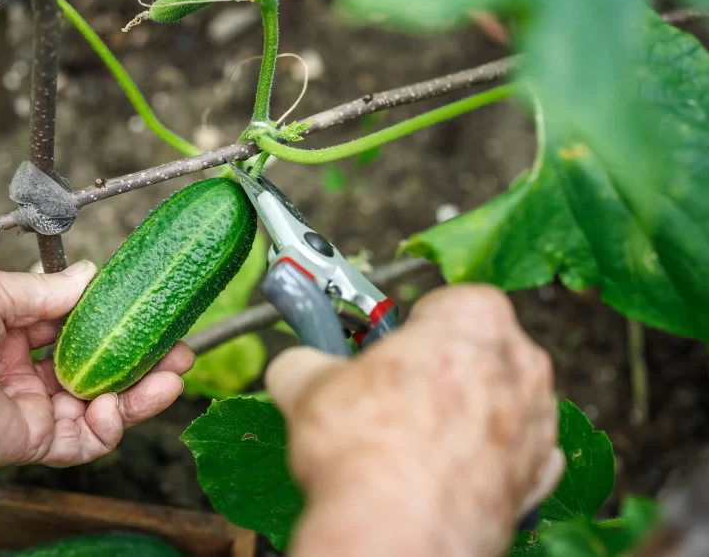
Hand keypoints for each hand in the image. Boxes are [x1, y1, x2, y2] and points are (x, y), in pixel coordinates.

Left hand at [0, 260, 192, 472]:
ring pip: (95, 404)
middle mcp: (17, 366)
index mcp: (3, 324)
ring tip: (173, 371)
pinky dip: (110, 425)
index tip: (149, 303)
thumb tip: (92, 276)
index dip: (113, 316)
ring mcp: (22, 405)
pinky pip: (79, 439)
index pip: (72, 321)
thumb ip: (45, 292)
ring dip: (139, 390)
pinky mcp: (23, 441)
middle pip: (93, 365)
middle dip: (138, 356)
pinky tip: (126, 403)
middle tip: (177, 345)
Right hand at [266, 284, 562, 556]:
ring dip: (464, 416)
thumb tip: (296, 366)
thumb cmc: (366, 449)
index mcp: (474, 319)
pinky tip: (442, 475)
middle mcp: (520, 365)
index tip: (383, 351)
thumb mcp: (309, 385)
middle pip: (478, 351)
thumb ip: (307, 362)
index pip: (447, 302)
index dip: (409, 327)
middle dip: (439, 369)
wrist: (396, 532)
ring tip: (408, 444)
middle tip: (390, 396)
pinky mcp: (537, 480)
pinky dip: (485, 463)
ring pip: (498, 403)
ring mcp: (537, 424)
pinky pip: (514, 457)